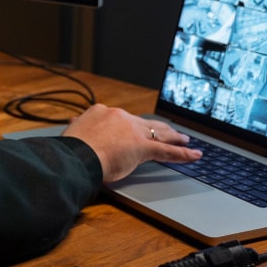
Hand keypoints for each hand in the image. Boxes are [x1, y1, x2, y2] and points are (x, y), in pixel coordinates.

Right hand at [62, 103, 202, 182]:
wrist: (77, 154)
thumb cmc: (72, 147)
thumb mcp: (74, 132)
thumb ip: (78, 126)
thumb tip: (73, 123)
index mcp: (101, 112)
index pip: (121, 118)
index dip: (130, 125)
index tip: (132, 128)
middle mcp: (119, 117)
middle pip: (144, 123)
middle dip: (157, 127)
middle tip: (169, 130)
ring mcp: (132, 131)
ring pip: (158, 133)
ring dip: (173, 137)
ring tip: (185, 140)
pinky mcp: (142, 147)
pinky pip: (166, 151)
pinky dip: (182, 153)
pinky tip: (194, 154)